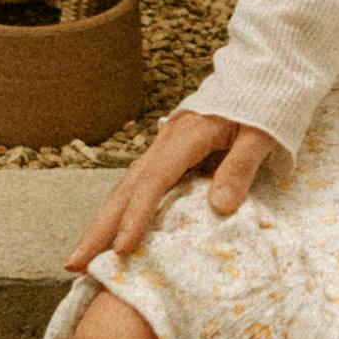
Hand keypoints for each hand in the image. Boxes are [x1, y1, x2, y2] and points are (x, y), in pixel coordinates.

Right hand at [71, 109, 282, 273]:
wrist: (261, 75)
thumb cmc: (265, 105)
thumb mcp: (261, 134)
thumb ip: (241, 167)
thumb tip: (219, 208)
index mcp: (186, 136)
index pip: (153, 181)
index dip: (136, 216)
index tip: (122, 249)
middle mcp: (166, 143)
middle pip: (126, 188)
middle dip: (99, 228)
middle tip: (73, 264)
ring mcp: (164, 149)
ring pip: (126, 189)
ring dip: (102, 224)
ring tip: (80, 259)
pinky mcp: (169, 156)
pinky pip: (139, 187)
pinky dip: (121, 213)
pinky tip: (111, 236)